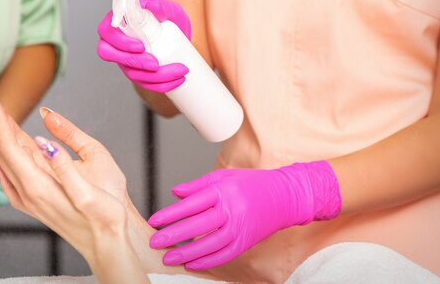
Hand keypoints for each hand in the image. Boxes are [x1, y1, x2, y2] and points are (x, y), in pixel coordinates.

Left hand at [0, 98, 128, 255]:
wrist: (108, 242)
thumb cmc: (106, 207)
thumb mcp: (93, 175)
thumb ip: (65, 153)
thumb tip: (44, 132)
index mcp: (40, 183)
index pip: (11, 146)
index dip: (1, 121)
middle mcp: (28, 193)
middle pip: (2, 153)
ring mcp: (28, 201)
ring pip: (3, 166)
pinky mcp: (34, 204)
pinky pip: (8, 178)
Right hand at [97, 0, 191, 92]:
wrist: (178, 33)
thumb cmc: (167, 17)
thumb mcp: (168, 9)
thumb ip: (161, 7)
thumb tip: (153, 7)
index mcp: (118, 22)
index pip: (106, 32)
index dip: (120, 42)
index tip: (141, 46)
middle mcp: (116, 43)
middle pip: (112, 57)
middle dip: (134, 63)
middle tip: (156, 64)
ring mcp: (124, 60)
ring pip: (131, 73)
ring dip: (154, 77)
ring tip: (179, 70)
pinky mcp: (136, 72)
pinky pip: (144, 83)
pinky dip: (162, 85)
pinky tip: (178, 81)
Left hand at [148, 162, 341, 269]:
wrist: (285, 197)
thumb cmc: (253, 184)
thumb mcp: (225, 176)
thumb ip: (198, 185)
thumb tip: (175, 192)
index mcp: (223, 191)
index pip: (191, 204)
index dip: (171, 213)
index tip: (154, 220)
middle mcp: (231, 210)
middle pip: (197, 226)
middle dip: (173, 235)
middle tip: (154, 241)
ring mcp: (239, 228)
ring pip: (209, 244)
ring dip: (187, 253)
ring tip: (168, 257)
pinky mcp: (246, 242)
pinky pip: (224, 255)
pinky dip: (207, 261)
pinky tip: (191, 264)